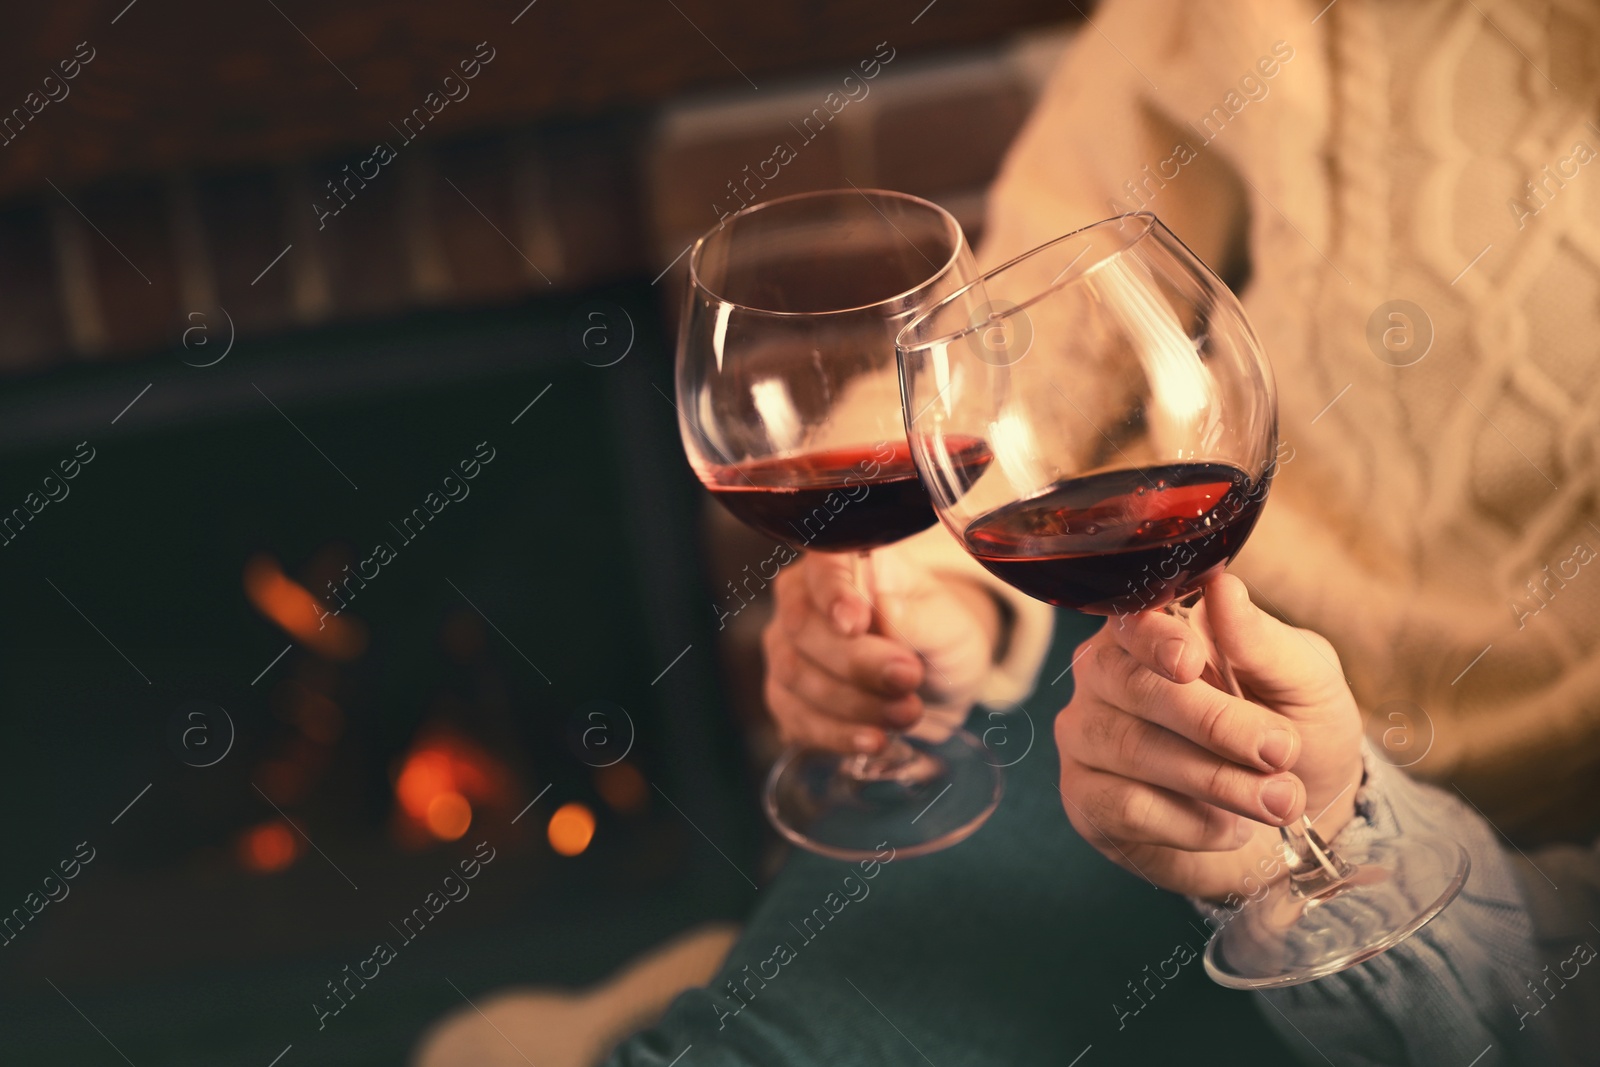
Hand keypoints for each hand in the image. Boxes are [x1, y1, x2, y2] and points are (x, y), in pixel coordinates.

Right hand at [763, 550, 1003, 753]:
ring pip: (793, 675)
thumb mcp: (950, 624)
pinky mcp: (786, 697)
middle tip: (909, 678)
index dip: (832, 593)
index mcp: (843, 562)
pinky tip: (873, 740)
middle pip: (801, 627)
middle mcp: (802, 599)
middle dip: (856, 662)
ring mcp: (786, 648)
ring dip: (851, 703)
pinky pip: (795, 717)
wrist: (934, 685)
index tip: (856, 623)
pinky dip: (835, 734)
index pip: (822, 565)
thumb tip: (887, 609)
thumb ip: (921, 618)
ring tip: (906, 713)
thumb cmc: (938, 637)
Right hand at [1054, 573, 1364, 900]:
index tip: (1190, 661)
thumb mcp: (1306, 683)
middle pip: (1133, 685)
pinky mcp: (1086, 799)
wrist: (1292, 827)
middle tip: (1280, 752)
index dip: (1156, 638)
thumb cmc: (1292, 733)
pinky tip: (1228, 827)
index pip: (1134, 619)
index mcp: (1155, 628)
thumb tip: (1224, 588)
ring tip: (1278, 801)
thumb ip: (1264, 641)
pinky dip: (1190, 822)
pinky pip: (1124, 806)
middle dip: (1214, 723)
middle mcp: (1105, 673)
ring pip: (1131, 748)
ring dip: (1215, 780)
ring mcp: (1086, 735)